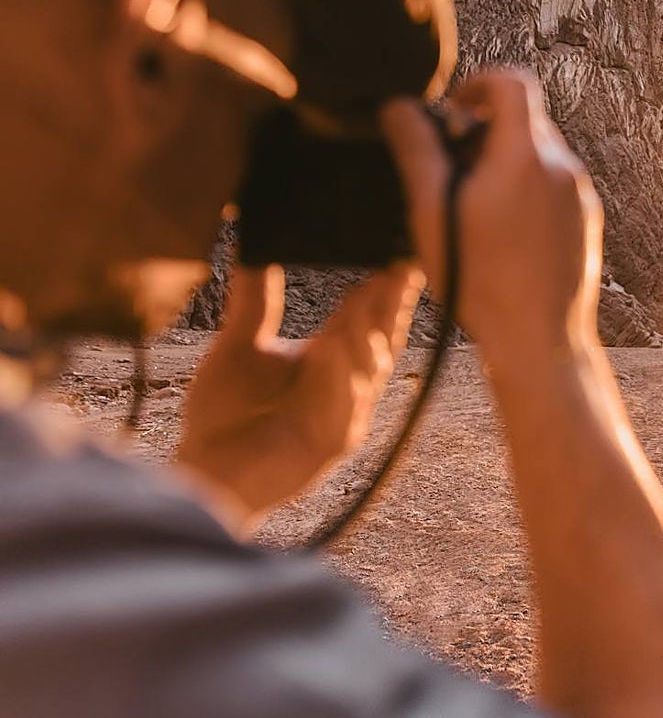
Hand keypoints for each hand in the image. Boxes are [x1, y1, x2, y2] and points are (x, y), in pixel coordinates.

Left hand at [176, 264, 421, 535]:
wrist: (207, 475)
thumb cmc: (225, 419)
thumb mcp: (240, 345)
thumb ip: (255, 298)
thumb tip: (253, 243)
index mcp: (333, 361)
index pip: (369, 317)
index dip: (387, 287)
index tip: (398, 251)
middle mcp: (349, 387)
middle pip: (381, 337)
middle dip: (391, 302)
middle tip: (399, 263)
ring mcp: (346, 416)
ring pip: (367, 368)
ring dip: (367, 330)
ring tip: (368, 293)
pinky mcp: (333, 443)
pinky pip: (344, 404)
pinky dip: (341, 376)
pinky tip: (335, 347)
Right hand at [381, 70, 601, 373]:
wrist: (539, 341)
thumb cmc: (482, 281)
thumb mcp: (433, 212)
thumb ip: (416, 151)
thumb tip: (400, 107)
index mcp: (528, 154)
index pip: (512, 82)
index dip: (477, 84)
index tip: (453, 113)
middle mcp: (564, 168)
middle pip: (524, 121)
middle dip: (484, 134)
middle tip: (451, 173)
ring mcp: (581, 198)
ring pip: (539, 158)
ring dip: (503, 167)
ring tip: (472, 212)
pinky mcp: (587, 225)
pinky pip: (553, 190)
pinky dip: (525, 195)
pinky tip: (501, 238)